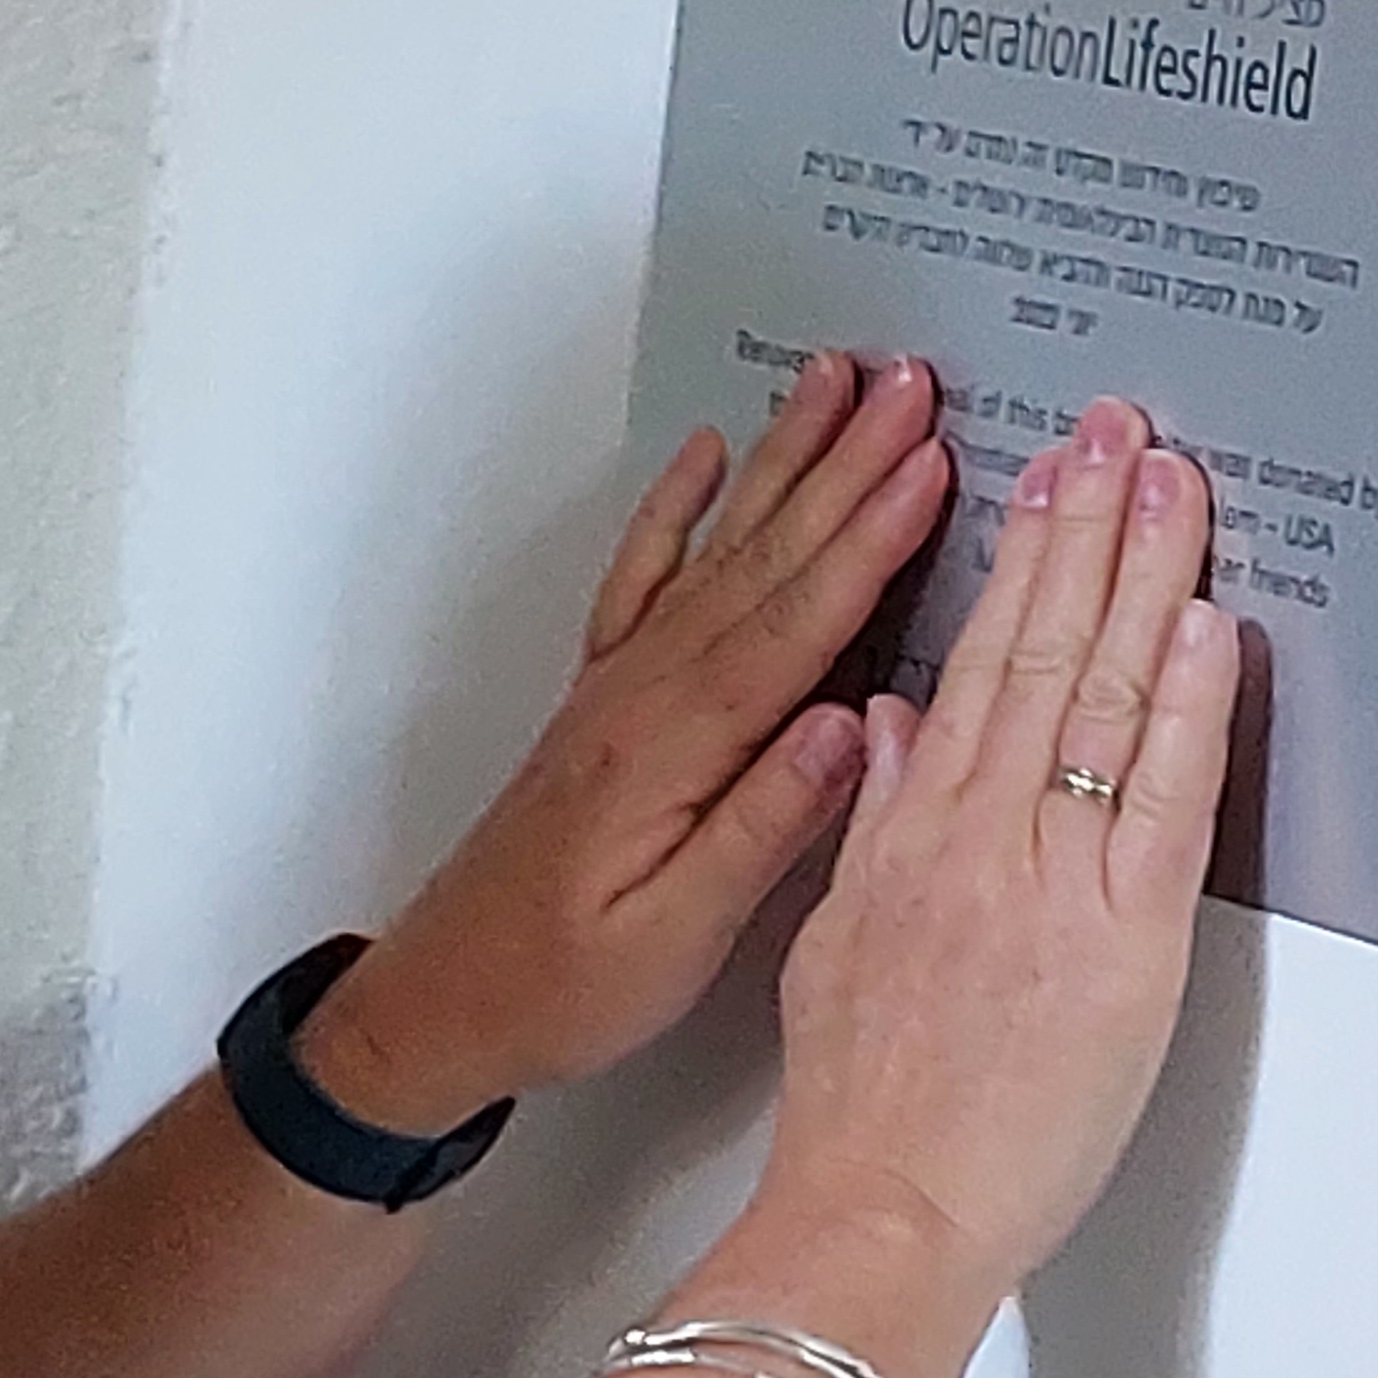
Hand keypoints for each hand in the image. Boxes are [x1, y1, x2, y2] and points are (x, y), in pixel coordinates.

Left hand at [300, 352, 953, 1127]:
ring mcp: (616, 689)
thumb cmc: (560, 988)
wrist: (442, 999)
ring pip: (717, 551)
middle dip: (847, 464)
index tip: (935, 463)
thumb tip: (847, 730)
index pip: (794, 626)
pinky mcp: (599, 701)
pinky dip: (676, 510)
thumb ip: (761, 829)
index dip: (871, 542)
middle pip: (764, 560)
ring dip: (781, 462)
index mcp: (671, 752)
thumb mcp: (674, 937)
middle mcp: (641, 697)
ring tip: (835, 378)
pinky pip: (643, 580)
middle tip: (913, 379)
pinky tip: (706, 455)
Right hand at [740, 397, 1237, 1297]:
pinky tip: (1206, 622)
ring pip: (1097, 696)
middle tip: (1124, 432)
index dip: (1022, 560)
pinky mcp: (1121, 942)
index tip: (1050, 480)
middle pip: (1039, 651)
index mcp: (909, 839)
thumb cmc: (861, 1111)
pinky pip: (1158, 797)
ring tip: (1173, 480)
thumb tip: (891, 734)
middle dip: (1087, 528)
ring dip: (1142, 576)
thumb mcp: (833, 949)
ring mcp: (1049, 883)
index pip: (974, 665)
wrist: (881, 1210)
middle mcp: (977, 840)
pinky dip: (1186, 703)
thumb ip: (869, 828)